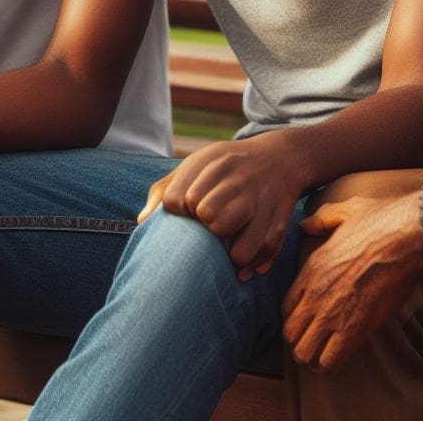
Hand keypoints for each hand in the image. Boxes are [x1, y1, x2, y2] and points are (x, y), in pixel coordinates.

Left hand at [138, 133, 300, 279]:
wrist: (281, 159)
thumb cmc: (226, 169)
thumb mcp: (196, 166)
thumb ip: (165, 189)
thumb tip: (141, 222)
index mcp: (213, 162)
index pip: (177, 200)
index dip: (178, 211)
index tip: (187, 209)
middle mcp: (239, 180)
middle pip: (207, 217)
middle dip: (203, 227)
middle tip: (209, 224)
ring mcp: (261, 202)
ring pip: (235, 244)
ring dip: (225, 251)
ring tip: (224, 242)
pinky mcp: (278, 223)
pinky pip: (257, 254)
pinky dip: (247, 263)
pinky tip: (240, 258)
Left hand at [282, 192, 422, 370]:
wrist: (406, 237)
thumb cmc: (380, 221)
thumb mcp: (344, 211)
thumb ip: (320, 219)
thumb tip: (306, 223)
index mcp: (311, 268)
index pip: (286, 307)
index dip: (295, 316)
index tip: (309, 318)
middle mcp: (315, 295)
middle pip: (290, 334)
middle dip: (301, 339)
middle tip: (317, 339)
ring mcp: (333, 314)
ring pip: (305, 354)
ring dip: (314, 356)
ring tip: (327, 351)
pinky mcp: (356, 330)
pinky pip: (330, 362)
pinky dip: (332, 364)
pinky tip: (342, 355)